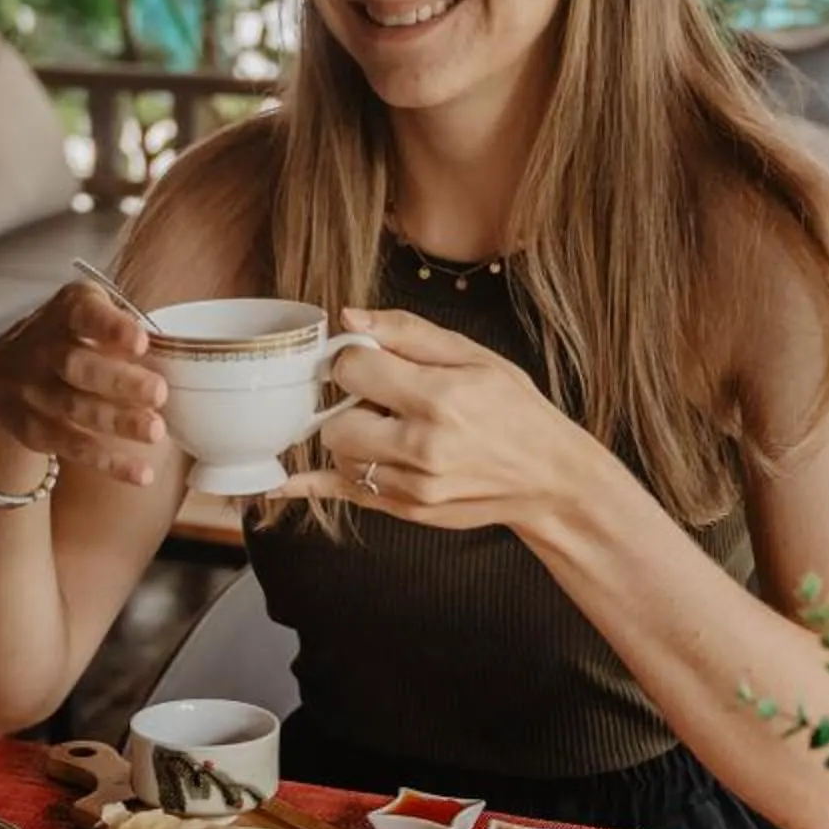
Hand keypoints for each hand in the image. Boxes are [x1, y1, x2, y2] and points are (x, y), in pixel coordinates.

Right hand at [0, 282, 167, 490]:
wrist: (3, 375)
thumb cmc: (69, 342)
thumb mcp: (88, 317)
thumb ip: (123, 328)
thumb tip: (177, 353)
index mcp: (63, 313)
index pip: (82, 313)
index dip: (111, 326)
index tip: (141, 342)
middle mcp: (40, 349)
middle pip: (76, 365)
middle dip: (118, 381)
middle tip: (159, 393)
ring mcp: (29, 390)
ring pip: (73, 408)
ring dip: (117, 422)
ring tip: (155, 431)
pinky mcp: (30, 428)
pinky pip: (70, 446)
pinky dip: (108, 462)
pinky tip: (141, 473)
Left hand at [276, 307, 573, 531]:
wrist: (549, 477)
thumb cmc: (515, 410)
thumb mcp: (475, 357)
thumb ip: (409, 334)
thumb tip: (350, 318)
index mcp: (441, 398)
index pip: (354, 369)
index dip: (355, 359)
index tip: (371, 361)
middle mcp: (424, 446)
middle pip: (337, 421)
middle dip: (349, 404)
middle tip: (380, 399)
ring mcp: (414, 486)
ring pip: (340, 456)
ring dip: (350, 437)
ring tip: (387, 428)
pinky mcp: (408, 511)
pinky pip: (344, 495)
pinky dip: (310, 486)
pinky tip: (279, 485)